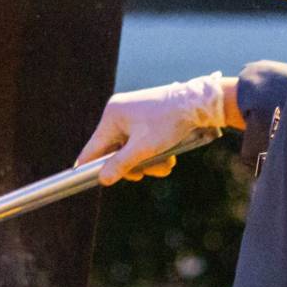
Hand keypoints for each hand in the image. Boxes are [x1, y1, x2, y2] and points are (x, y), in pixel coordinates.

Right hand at [76, 73, 227, 184]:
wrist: (198, 104)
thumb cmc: (169, 122)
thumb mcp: (144, 148)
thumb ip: (121, 164)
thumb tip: (102, 179)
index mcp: (112, 116)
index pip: (92, 149)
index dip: (91, 167)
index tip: (89, 182)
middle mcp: (118, 113)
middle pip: (114, 152)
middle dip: (133, 165)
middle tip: (146, 172)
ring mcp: (132, 114)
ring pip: (131, 149)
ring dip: (148, 161)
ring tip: (166, 162)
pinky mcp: (145, 117)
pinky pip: (141, 142)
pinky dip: (154, 151)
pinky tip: (169, 154)